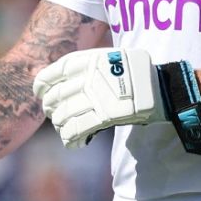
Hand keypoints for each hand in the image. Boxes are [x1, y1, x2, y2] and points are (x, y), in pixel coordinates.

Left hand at [33, 48, 165, 148]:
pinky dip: (70, 139)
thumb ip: (87, 66)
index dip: (41, 85)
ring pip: (63, 116)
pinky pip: (76, 130)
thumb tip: (62, 81)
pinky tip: (74, 143)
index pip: (52, 73)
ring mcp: (96, 97)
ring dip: (60, 126)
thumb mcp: (110, 57)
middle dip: (50, 109)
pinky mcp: (104, 116)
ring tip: (64, 129)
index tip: (39, 92)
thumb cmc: (136, 73)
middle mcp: (89, 77)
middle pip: (55, 97)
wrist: (161, 88)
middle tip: (53, 114)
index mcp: (89, 60)